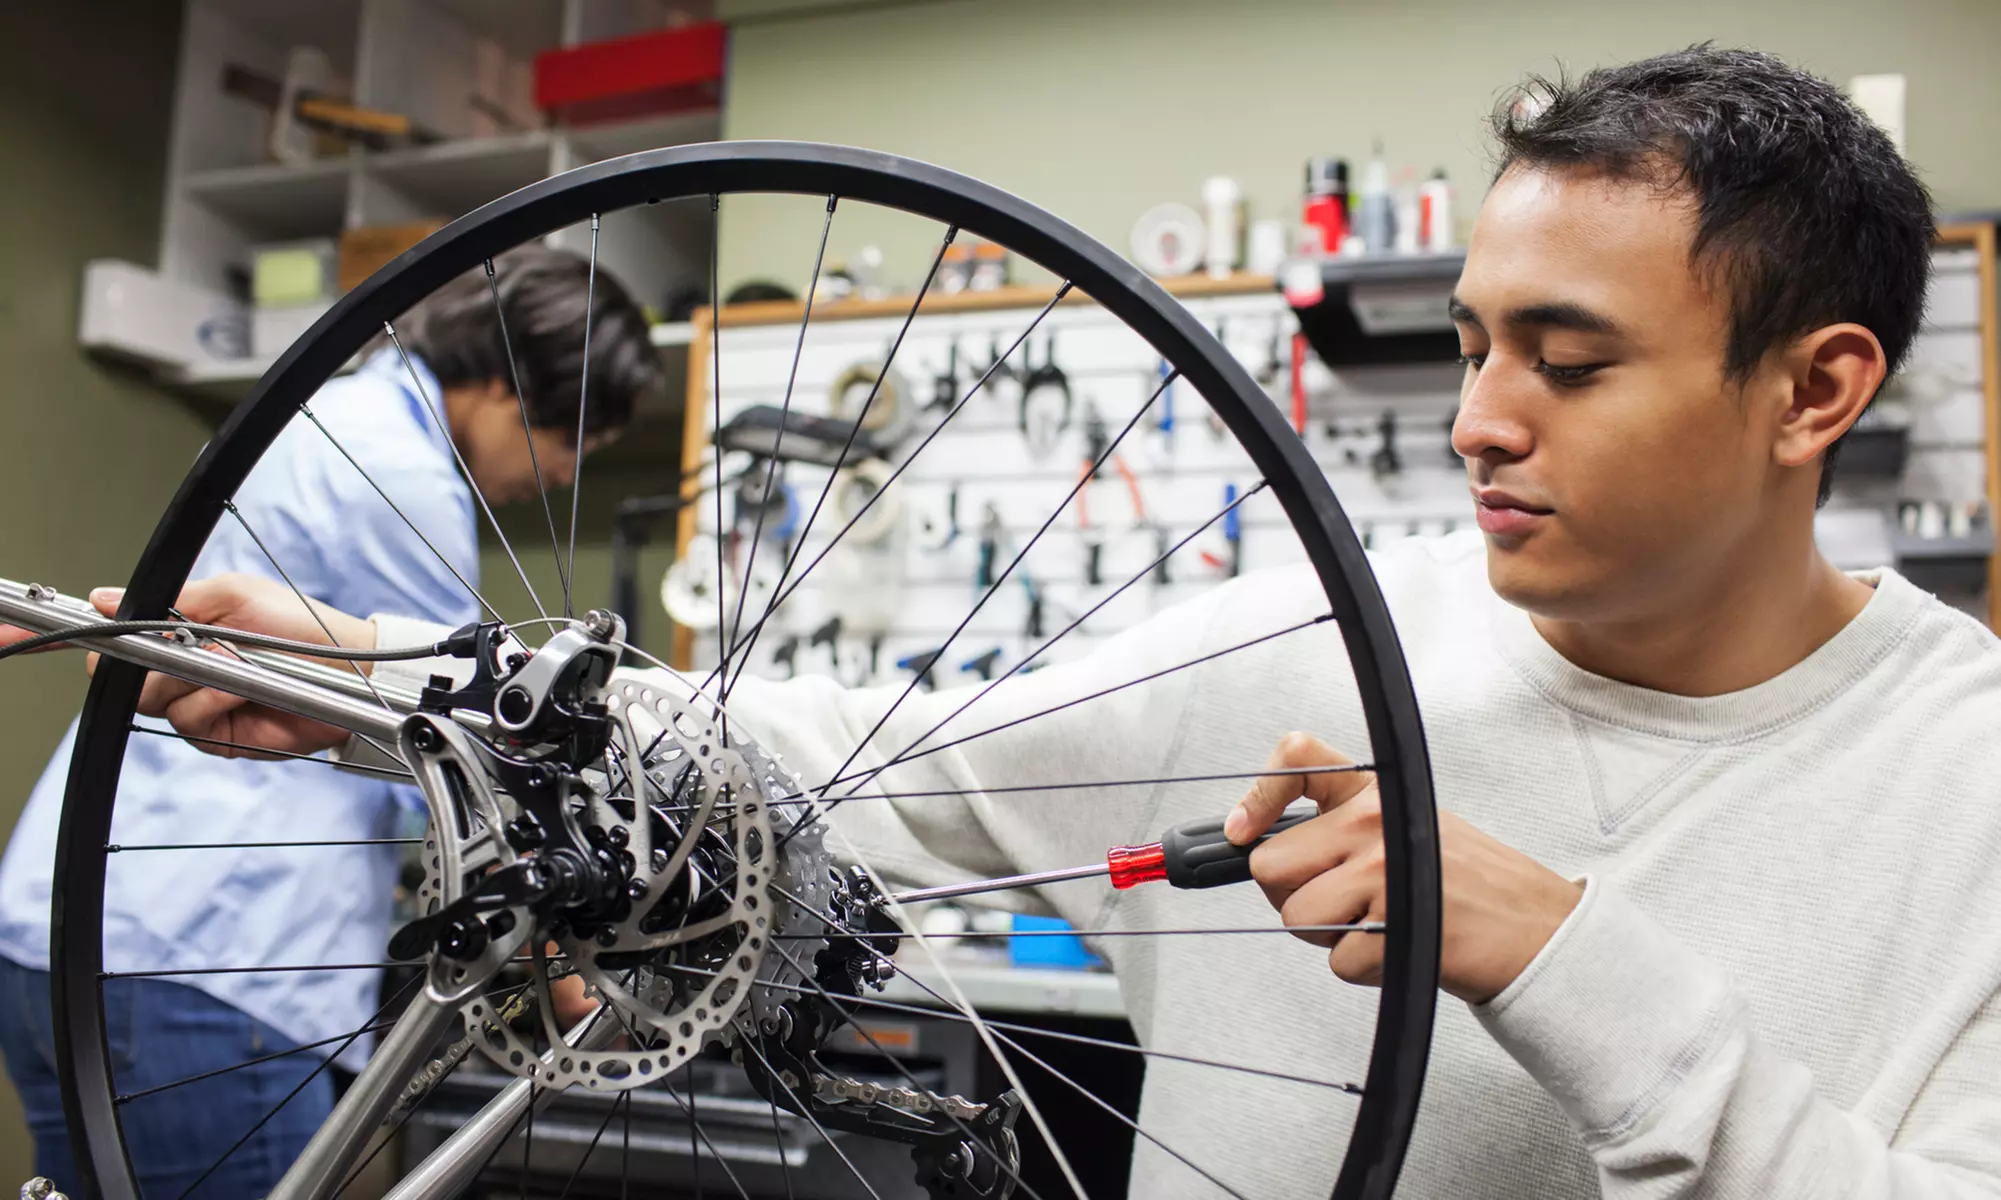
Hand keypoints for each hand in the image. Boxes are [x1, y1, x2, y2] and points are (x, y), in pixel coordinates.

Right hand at [84, 574, 375, 758]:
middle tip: (189, 645)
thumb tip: (103, 596)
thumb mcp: (233, 595)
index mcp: (175, 628)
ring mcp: (192, 704)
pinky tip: (244, 691)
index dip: (61, 634)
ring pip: (151, 700)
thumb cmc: (299, 626)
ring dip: (193, 678)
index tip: (10, 626)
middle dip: (146, 659)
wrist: (348, 670)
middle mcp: (176, 668)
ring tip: (234, 661)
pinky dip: (214, 702)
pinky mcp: (214, 737)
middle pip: (116, 674)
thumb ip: (169, 599)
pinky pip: (189, 722)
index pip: (109, 634)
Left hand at [1227, 732, 1582, 1003]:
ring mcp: (1384, 875)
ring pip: (1295, 917)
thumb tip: (1256, 843)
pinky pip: (1336, 961)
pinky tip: (1403, 947)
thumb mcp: (1410, 824)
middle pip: (1270, 865)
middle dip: (1292, 895)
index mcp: (1376, 794)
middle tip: (1341, 903)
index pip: (1296, 759)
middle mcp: (1375, 825)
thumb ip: (1342, 825)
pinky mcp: (1395, 930)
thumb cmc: (1469, 883)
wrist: (1540, 930)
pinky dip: (1364, 967)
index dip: (1256, 796)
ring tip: (1381, 924)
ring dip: (1328, 936)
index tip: (1241, 831)